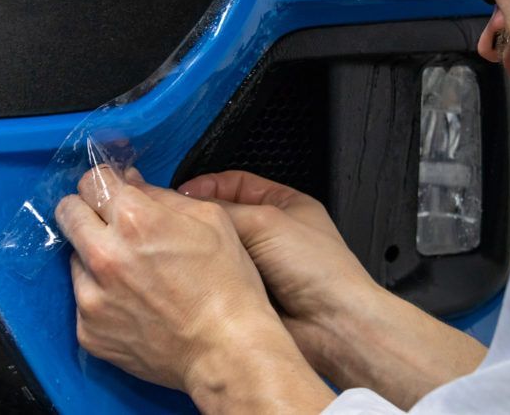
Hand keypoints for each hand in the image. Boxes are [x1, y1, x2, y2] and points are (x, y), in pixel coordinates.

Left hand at [55, 165, 333, 413]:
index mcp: (134, 220)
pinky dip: (101, 296)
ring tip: (131, 272)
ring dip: (94, 256)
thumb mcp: (210, 220)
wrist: (226, 352)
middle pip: (67, 212)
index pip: (91, 181)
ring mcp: (91, 297)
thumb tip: (129, 182)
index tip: (112, 191)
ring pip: (74, 257)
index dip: (104, 182)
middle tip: (110, 223)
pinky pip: (82, 299)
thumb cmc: (227, 285)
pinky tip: (132, 303)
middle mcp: (104, 255)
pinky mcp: (88, 331)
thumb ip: (161, 194)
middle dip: (86, 210)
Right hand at [179, 171, 486, 408]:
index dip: (207, 186)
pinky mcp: (250, 293)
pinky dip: (209, 278)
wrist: (332, 326)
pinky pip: (220, 279)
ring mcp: (260, 265)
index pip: (235, 183)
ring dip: (206, 252)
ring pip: (219, 250)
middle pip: (224, 217)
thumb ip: (224, 210)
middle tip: (177, 223)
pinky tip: (196, 277)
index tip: (181, 195)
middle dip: (203, 221)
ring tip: (184, 250)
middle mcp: (271, 233)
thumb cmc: (321, 270)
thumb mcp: (266, 222)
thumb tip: (189, 206)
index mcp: (283, 204)